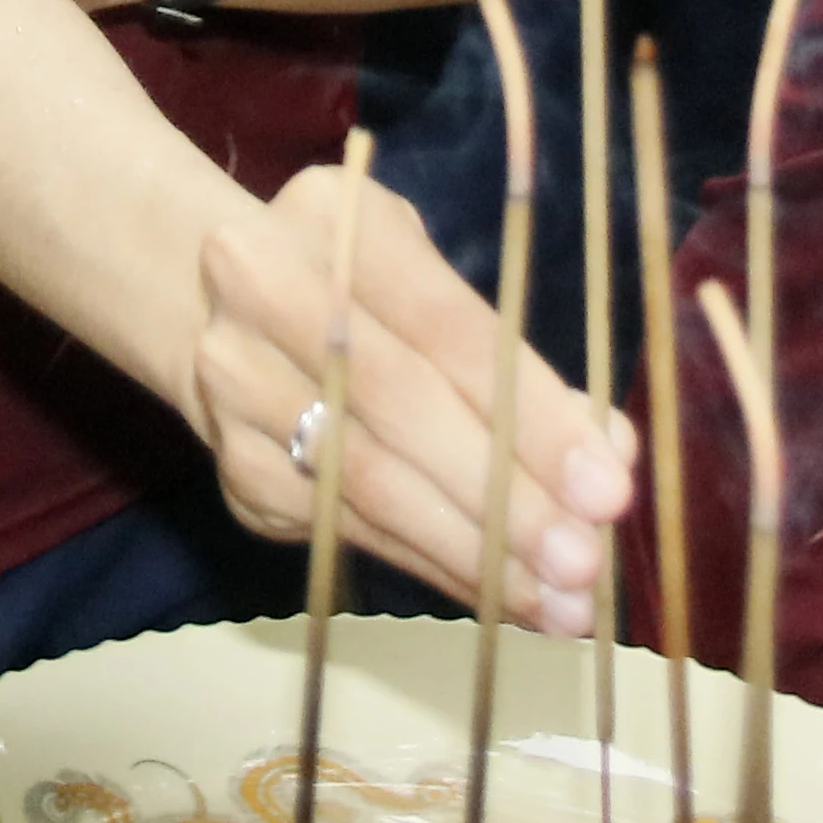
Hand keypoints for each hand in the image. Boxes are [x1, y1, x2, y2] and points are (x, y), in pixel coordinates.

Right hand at [193, 160, 631, 633]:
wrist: (212, 305)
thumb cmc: (364, 288)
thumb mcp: (431, 281)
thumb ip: (516, 358)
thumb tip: (610, 449)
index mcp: (332, 218)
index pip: (448, 330)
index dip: (532, 413)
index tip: (608, 486)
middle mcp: (262, 290)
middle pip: (402, 410)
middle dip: (504, 496)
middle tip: (585, 562)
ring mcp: (236, 383)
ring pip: (369, 485)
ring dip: (473, 551)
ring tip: (558, 603)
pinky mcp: (235, 467)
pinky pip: (347, 528)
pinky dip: (432, 565)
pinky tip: (497, 595)